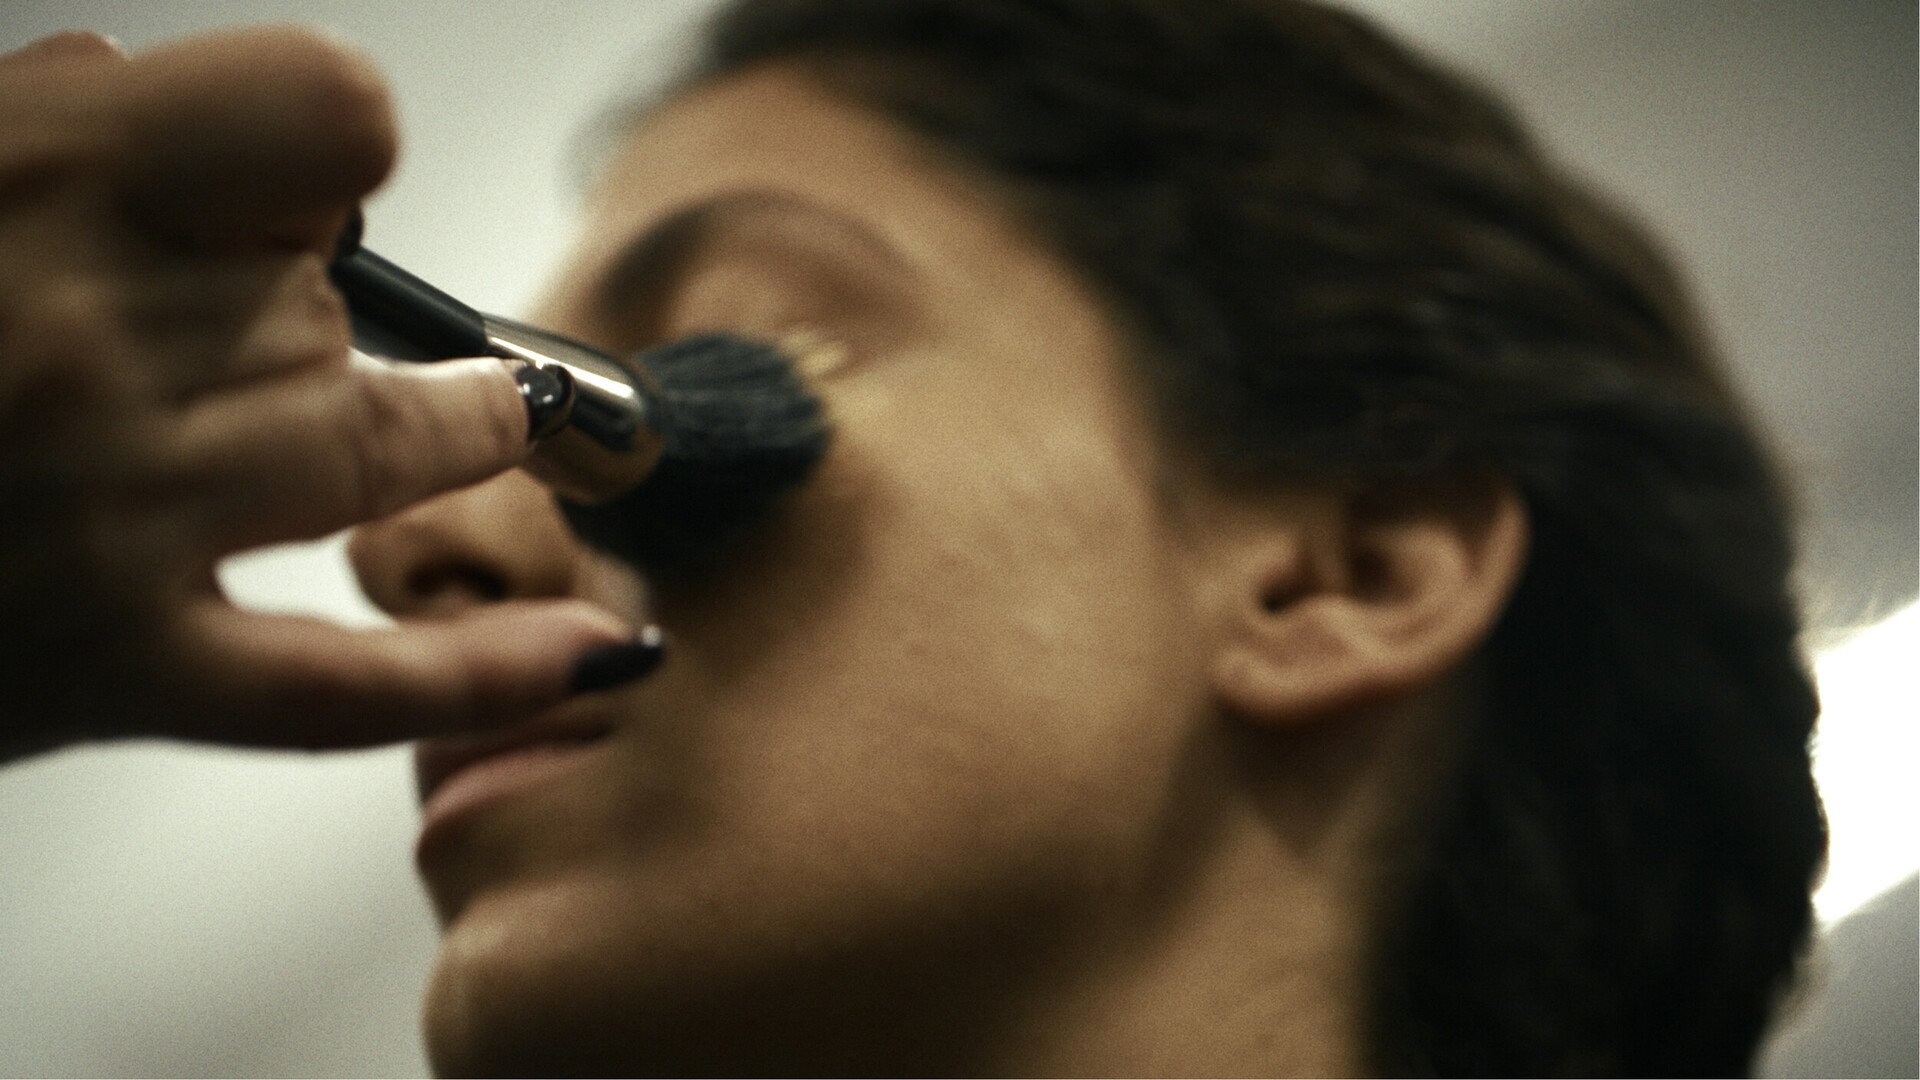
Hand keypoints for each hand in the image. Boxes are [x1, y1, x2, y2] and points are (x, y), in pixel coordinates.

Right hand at [0, 28, 633, 759]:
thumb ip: (47, 129)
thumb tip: (202, 130)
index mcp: (32, 179)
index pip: (330, 117)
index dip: (319, 147)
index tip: (285, 182)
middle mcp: (89, 339)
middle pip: (339, 299)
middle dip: (311, 305)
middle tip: (269, 317)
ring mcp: (109, 517)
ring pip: (379, 449)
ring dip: (450, 427)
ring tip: (484, 417)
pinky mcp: (106, 668)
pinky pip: (339, 686)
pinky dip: (480, 676)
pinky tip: (602, 656)